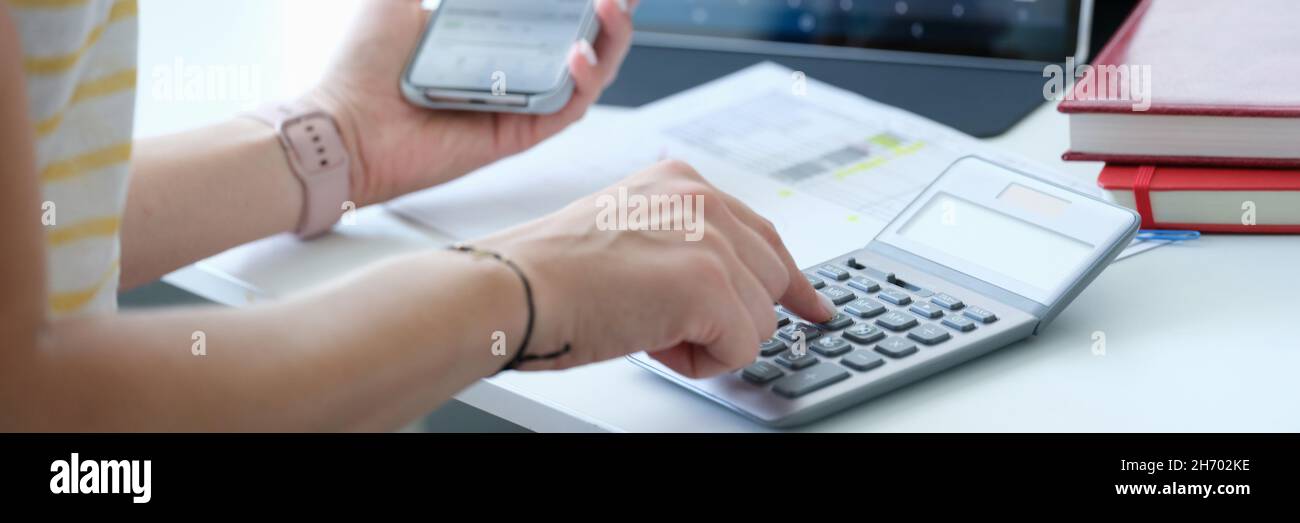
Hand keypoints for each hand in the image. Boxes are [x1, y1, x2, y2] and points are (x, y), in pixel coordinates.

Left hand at [309, 0, 638, 206]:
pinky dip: (583, 79)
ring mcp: (520, 102)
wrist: (345, 125)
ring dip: (610, 38)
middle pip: (584, 37)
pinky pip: (567, 107)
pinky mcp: (520, 133)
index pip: (552, 9)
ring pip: (589, 73)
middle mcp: (513, 69)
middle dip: (611, 11)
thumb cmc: (362, 66)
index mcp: (491, 36)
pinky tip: (577, 50)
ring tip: (611, 5)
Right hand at [477, 160, 836, 377]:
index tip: (812, 305)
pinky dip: (702, 361)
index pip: (762, 234)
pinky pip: (742, 346)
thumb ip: (682, 245)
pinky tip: (654, 339)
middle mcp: (703, 199)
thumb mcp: (629, 234)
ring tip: (647, 325)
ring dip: (710, 339)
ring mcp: (711, 240)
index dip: (787, 280)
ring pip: (760, 319)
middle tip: (667, 325)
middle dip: (730, 316)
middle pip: (770, 279)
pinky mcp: (710, 285)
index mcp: (682, 182)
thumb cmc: (551, 273)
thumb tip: (729, 293)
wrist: (515, 289)